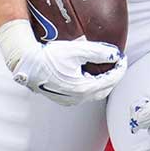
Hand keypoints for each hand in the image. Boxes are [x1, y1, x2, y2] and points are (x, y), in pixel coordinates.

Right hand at [0, 21, 122, 105]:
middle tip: (115, 65)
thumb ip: (98, 52)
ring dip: (100, 82)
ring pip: (92, 93)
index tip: (123, 59)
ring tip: (102, 69)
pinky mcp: (61, 98)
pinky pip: (81, 94)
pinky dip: (89, 85)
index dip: (120, 69)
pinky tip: (85, 75)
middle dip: (112, 77)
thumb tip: (115, 55)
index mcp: (84, 88)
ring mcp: (69, 99)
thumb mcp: (77, 50)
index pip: (111, 80)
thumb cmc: (49, 56)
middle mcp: (77, 98)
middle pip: (103, 90)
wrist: (26, 63)